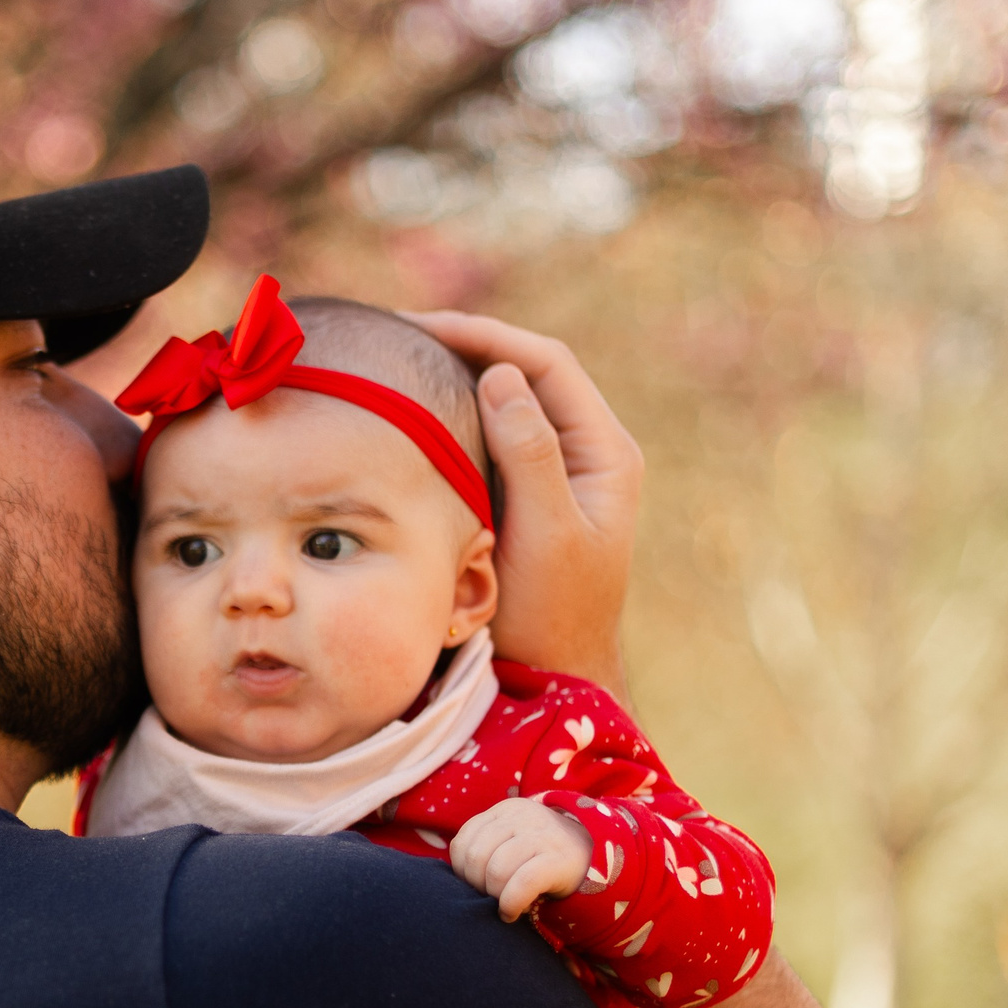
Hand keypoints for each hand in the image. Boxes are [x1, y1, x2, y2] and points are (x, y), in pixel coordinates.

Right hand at [404, 313, 642, 702]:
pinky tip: (414, 416)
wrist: (554, 679)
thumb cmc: (552, 616)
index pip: (547, 364)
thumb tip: (501, 375)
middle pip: (528, 373)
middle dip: (468, 346)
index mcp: (606, 453)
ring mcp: (558, 475)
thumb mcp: (544, 533)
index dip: (488, 336)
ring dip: (459, 377)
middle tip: (401, 336)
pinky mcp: (528, 498)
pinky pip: (493, 439)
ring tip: (402, 362)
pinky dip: (455, 418)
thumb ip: (530, 453)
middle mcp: (587, 454)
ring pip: (508, 403)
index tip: (425, 328)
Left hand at [450, 799, 593, 922]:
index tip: (477, 887)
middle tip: (492, 899)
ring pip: (496, 871)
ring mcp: (542, 835)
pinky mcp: (559, 859)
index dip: (462, 872)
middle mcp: (522, 816)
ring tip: (504, 905)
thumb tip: (454, 880)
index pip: (463, 842)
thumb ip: (486, 850)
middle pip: (476, 857)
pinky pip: (521, 884)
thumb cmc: (543, 859)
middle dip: (477, 886)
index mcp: (505, 810)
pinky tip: (512, 913)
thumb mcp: (513, 843)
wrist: (597, 859)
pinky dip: (510, 904)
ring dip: (495, 897)